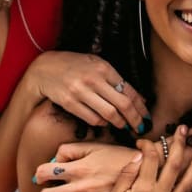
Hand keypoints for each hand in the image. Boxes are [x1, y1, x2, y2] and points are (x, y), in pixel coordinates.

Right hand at [28, 51, 148, 131]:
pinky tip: (104, 122)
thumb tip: (138, 98)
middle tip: (140, 128)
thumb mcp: (95, 64)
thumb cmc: (73, 65)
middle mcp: (93, 79)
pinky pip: (92, 119)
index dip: (141, 107)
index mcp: (103, 67)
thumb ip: (115, 79)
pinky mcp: (70, 103)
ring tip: (124, 126)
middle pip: (123, 105)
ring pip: (109, 114)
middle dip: (135, 119)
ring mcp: (80, 91)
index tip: (146, 117)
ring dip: (120, 123)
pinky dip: (102, 123)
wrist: (44, 68)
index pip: (129, 90)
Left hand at [36, 143, 142, 191]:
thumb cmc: (117, 157)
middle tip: (49, 189)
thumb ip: (70, 150)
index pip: (44, 173)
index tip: (43, 175)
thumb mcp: (93, 147)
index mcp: (79, 169)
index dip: (40, 173)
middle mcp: (82, 188)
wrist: (144, 173)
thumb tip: (53, 160)